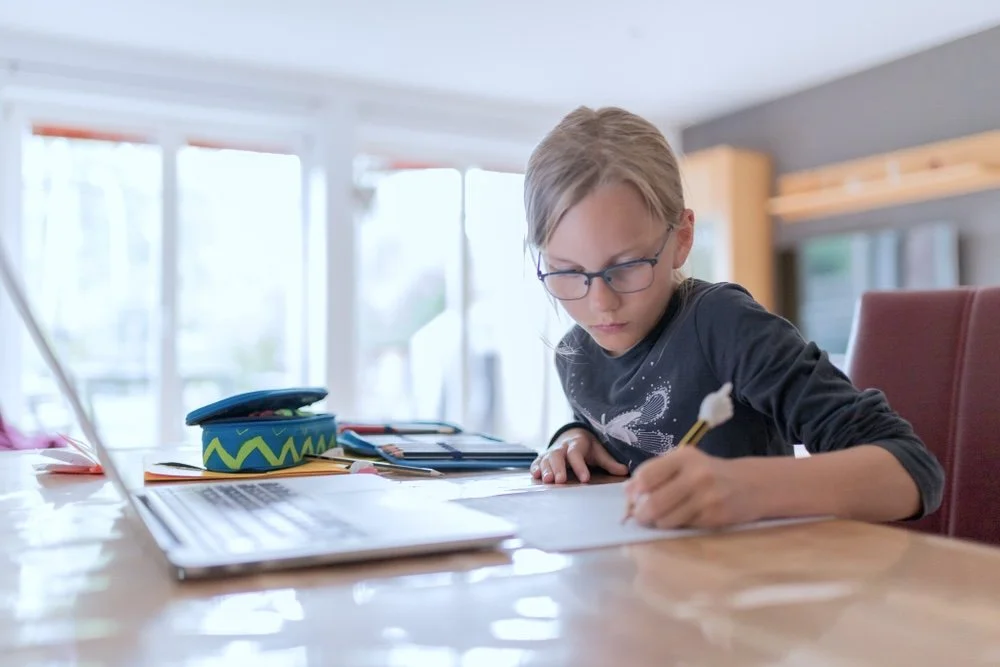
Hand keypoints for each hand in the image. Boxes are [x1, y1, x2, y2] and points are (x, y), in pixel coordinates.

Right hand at [530, 428, 628, 483]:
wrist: (571, 436)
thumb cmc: (587, 447)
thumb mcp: (599, 452)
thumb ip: (610, 463)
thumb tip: (625, 471)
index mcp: (577, 444)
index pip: (577, 454)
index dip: (580, 466)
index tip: (585, 479)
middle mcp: (562, 447)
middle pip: (558, 455)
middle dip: (558, 468)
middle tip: (560, 480)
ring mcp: (551, 451)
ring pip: (546, 459)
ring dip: (546, 469)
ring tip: (548, 480)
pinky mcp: (543, 457)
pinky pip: (537, 461)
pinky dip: (535, 468)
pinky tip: (535, 475)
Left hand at [624, 447, 755, 528]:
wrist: (751, 484)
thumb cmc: (709, 472)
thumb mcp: (684, 462)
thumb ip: (656, 472)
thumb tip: (627, 491)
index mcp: (684, 457)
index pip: (646, 476)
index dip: (634, 491)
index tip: (632, 498)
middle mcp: (696, 475)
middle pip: (654, 502)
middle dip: (641, 513)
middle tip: (640, 515)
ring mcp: (707, 497)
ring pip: (666, 519)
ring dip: (658, 522)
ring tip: (662, 516)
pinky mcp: (714, 517)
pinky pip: (683, 526)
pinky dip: (677, 525)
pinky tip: (684, 516)